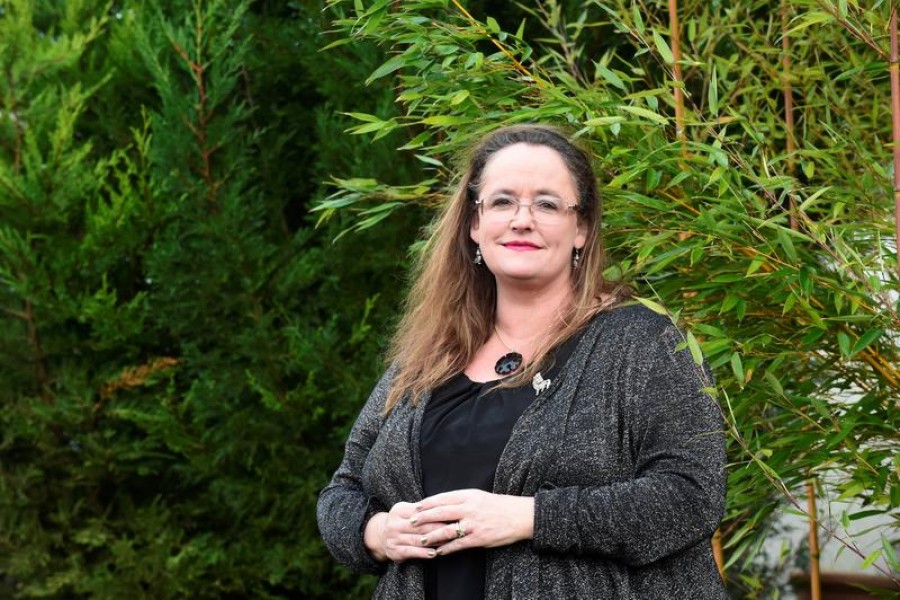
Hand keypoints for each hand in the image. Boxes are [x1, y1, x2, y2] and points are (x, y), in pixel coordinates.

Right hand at [363, 502, 444, 562]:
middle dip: (440, 528)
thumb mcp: (406, 510)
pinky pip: (411, 552)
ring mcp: (393, 538)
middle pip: (421, 526)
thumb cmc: (401, 521)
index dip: (437, 514)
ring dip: (435, 542)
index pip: (421, 512)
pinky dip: (423, 553)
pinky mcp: (394, 550)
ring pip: (418, 539)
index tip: (452, 516)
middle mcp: (394, 524)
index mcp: (399, 510)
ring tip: (448, 542)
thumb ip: (422, 508)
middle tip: (455, 530)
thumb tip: (444, 506)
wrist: (379, 535)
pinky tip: (434, 553)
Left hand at [412, 489, 534, 556]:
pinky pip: (458, 544)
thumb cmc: (500, 506)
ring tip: (421, 539)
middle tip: (411, 521)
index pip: (443, 497)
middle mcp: (469, 508)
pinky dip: (447, 548)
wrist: (521, 516)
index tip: (416, 506)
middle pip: (441, 511)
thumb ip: (463, 499)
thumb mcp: (480, 496)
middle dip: (424, 517)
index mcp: (469, 495)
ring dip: (432, 535)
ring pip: (446, 529)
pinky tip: (438, 551)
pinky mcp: (479, 538)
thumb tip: (444, 504)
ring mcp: (474, 524)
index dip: (428, 502)